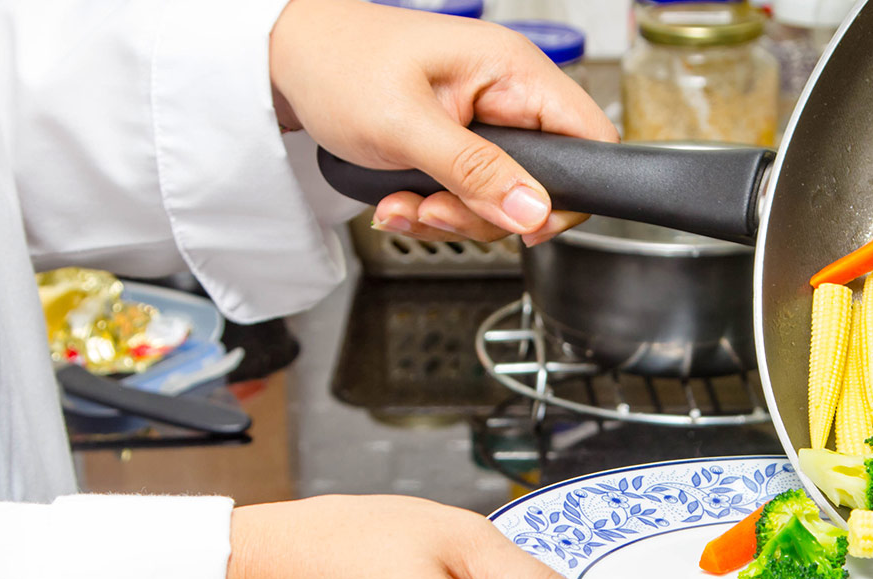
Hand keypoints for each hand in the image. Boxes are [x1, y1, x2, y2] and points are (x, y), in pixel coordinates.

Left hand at [268, 0, 615, 245]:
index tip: (524, 225)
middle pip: (542, 183)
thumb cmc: (337, 64)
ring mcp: (485, 119)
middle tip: (436, 208)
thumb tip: (534, 210)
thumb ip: (476, 171)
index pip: (590, 138)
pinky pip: (470, 193)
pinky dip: (434, 209)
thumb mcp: (406, 127)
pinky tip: (398, 200)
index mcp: (514, 72)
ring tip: (403, 203)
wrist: (282, 59)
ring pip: (502, 198)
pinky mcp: (460, 141)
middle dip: (487, 213)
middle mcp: (508, 93)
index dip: (569, 193)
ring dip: (452, 217)